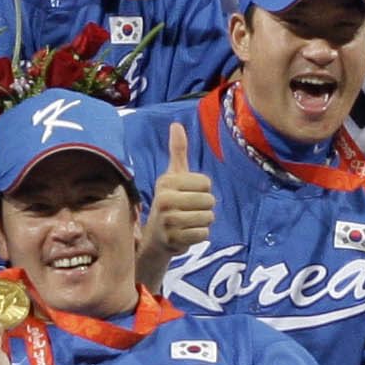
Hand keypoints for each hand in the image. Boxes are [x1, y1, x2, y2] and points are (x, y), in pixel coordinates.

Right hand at [138, 124, 211, 270]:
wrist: (155, 237)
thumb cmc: (169, 201)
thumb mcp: (172, 176)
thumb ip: (177, 151)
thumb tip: (176, 124)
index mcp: (167, 182)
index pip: (206, 183)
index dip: (203, 190)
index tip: (188, 194)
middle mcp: (165, 199)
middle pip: (209, 201)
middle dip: (205, 208)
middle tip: (190, 210)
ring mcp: (168, 221)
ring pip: (208, 218)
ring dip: (203, 222)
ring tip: (188, 222)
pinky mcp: (174, 240)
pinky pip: (203, 234)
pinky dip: (199, 235)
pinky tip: (186, 234)